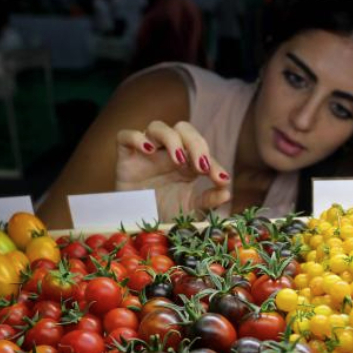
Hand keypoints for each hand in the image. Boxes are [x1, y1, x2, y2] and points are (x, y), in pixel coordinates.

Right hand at [116, 120, 231, 220]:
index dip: (214, 163)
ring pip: (158, 127)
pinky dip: (136, 138)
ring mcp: (147, 151)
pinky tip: (148, 150)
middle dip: (196, 143)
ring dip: (171, 139)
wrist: (138, 225)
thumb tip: (227, 192)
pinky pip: (126, 136)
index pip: (202, 151)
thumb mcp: (190, 210)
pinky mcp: (126, 156)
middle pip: (183, 129)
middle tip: (201, 167)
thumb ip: (208, 200)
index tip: (220, 179)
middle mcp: (168, 151)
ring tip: (179, 160)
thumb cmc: (165, 213)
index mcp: (187, 161)